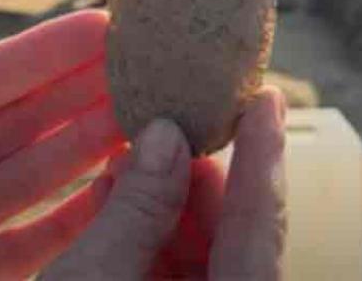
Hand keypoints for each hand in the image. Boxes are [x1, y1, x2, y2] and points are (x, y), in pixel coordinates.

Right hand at [42, 87, 287, 280]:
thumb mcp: (95, 278)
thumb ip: (137, 208)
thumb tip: (165, 135)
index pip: (260, 220)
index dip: (263, 154)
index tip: (266, 98)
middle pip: (235, 234)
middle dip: (194, 176)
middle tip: (167, 125)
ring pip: (205, 253)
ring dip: (164, 205)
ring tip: (125, 162)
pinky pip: (174, 275)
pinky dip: (148, 239)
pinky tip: (114, 203)